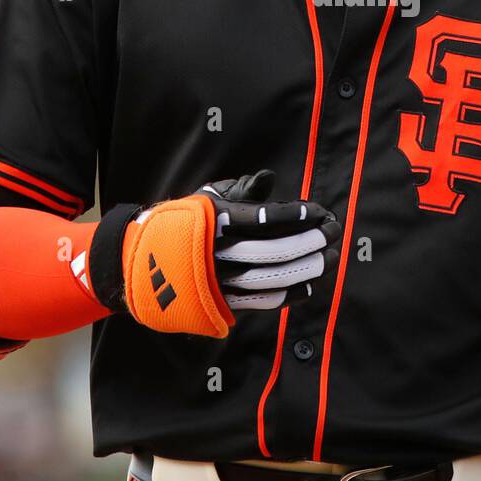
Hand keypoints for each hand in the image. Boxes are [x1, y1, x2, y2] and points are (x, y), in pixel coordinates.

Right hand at [113, 169, 340, 337]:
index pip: (267, 219)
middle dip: (312, 240)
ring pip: (275, 278)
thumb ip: (241, 189)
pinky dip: (292, 294)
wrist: (145, 263)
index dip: (299, 215)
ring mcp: (223, 281)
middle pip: (277, 249)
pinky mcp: (225, 303)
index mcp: (218, 222)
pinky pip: (265, 302)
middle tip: (335, 231)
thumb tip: (268, 177)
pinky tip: (312, 284)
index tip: (320, 211)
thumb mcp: (208, 198)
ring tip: (331, 256)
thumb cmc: (185, 223)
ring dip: (309, 268)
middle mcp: (221, 253)